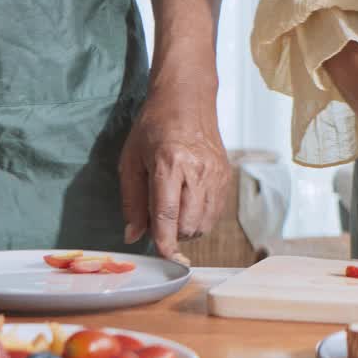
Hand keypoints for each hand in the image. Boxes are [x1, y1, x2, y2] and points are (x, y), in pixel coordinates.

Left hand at [119, 82, 228, 259]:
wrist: (188, 100)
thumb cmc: (154, 126)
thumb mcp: (131, 160)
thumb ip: (132, 201)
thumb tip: (133, 235)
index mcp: (170, 163)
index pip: (167, 215)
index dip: (164, 242)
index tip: (162, 257)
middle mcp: (198, 170)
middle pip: (188, 225)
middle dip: (173, 234)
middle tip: (158, 220)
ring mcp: (216, 174)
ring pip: (204, 224)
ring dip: (187, 228)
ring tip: (173, 209)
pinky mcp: (226, 177)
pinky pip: (215, 214)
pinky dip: (200, 218)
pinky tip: (188, 203)